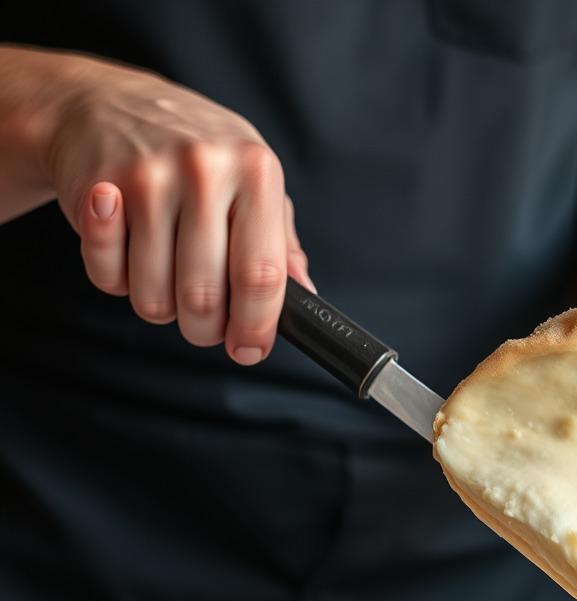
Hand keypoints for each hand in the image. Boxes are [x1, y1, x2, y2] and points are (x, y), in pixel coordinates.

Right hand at [46, 56, 313, 363]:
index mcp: (255, 173)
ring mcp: (148, 177)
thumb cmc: (193, 152)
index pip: (261, 275)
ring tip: (164, 270)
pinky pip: (107, 276)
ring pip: (153, 297)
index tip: (250, 349)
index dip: (256, 326)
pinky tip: (130, 250)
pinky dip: (118, 280)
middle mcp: (204, 171)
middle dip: (205, 328)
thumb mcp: (252, 183)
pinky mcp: (97, 189)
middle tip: (204, 320)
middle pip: (203, 297)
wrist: (104, 103)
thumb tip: (306, 298)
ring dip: (160, 305)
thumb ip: (281, 244)